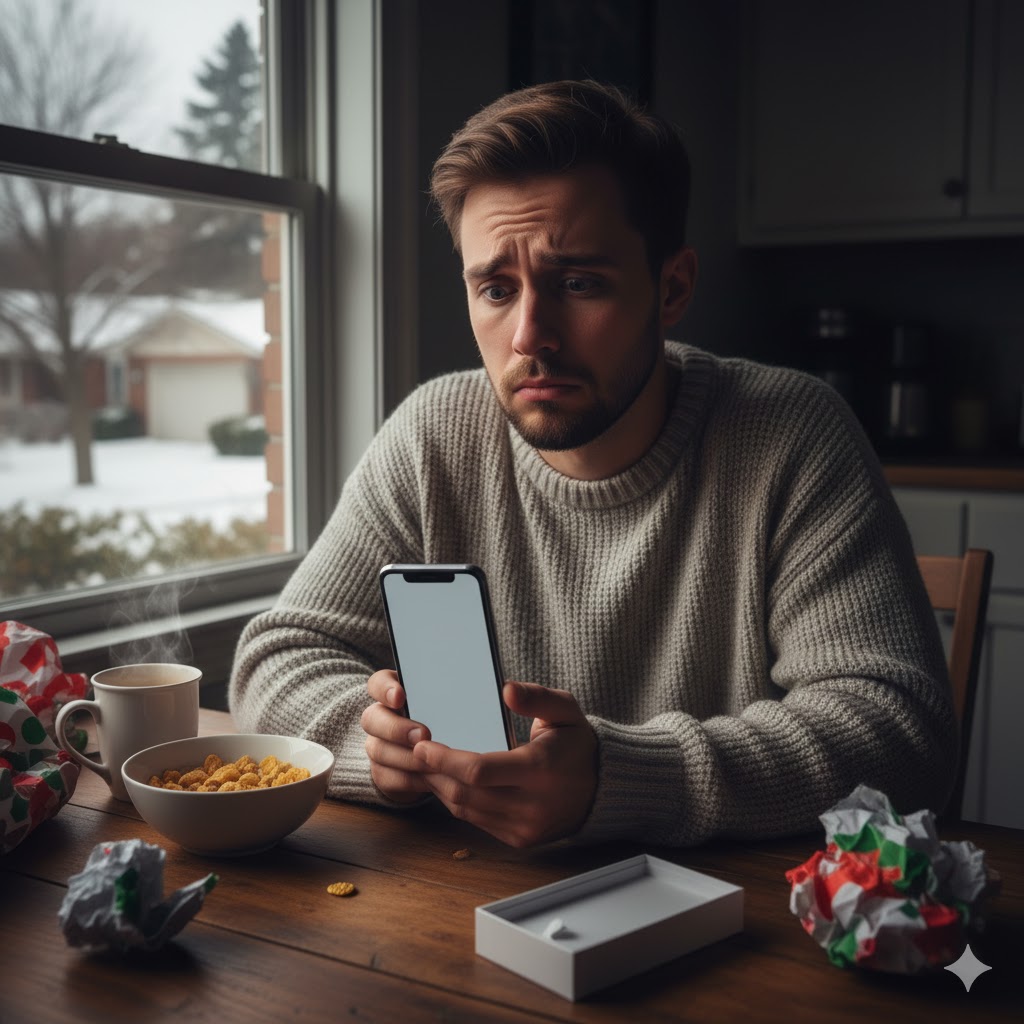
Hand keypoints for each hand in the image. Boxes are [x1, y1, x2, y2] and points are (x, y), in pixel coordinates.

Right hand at [361, 669, 432, 803]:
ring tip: (433, 762)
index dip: (384, 689)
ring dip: (407, 757)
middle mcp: (379, 718)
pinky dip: (410, 779)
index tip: (399, 697)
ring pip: (379, 750)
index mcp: (392, 693)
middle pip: (372, 718)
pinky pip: (387, 777)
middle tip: (423, 735)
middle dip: (397, 728)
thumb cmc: (445, 720)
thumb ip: (444, 698)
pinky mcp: (382, 772)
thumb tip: (462, 692)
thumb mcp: (445, 705)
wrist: (438, 756)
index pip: (377, 683)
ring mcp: (377, 746)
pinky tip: (431, 777)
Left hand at [411, 681, 597, 847]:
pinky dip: (457, 802)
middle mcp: (532, 805)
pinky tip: (447, 783)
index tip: (422, 745)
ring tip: (424, 766)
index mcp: (541, 770)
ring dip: (440, 788)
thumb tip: (505, 689)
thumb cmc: (578, 743)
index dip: (445, 760)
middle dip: (434, 773)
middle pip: (466, 793)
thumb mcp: (565, 710)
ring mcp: (524, 827)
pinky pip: (476, 822)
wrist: (603, 789)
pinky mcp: (519, 839)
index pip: (480, 771)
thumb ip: (536, 697)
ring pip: (466, 810)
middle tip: (414, 753)